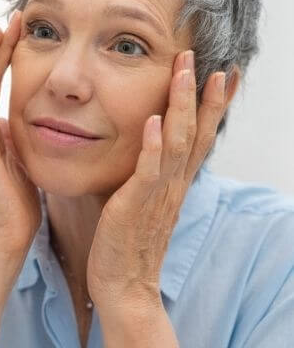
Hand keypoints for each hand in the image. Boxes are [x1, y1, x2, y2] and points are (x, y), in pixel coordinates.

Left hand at [86, 50, 226, 312]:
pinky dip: (154, 146)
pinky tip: (156, 121)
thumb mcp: (141, 202)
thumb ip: (145, 175)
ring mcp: (157, 195)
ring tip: (185, 73)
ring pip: (177, 143)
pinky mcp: (135, 206)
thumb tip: (140, 149)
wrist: (123, 286)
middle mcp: (172, 185)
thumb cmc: (126, 243)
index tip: (224, 75)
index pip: (199, 137)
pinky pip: (148, 172)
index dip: (213, 106)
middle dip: (204, 95)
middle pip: (196, 133)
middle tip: (209, 61)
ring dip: (182, 106)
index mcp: (173, 183)